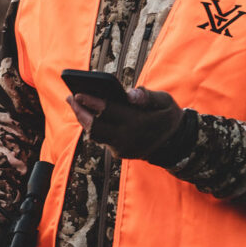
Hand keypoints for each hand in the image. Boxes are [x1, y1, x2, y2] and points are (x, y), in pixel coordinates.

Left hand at [67, 86, 194, 163]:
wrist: (175, 143)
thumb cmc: (166, 115)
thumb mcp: (164, 101)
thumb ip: (147, 96)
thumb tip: (130, 94)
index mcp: (137, 122)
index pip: (107, 111)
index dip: (91, 102)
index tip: (78, 93)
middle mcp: (126, 137)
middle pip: (94, 126)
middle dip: (79, 111)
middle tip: (70, 97)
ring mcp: (121, 148)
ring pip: (94, 134)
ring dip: (83, 120)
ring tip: (75, 104)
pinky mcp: (119, 153)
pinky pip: (101, 139)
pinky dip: (92, 126)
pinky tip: (87, 114)